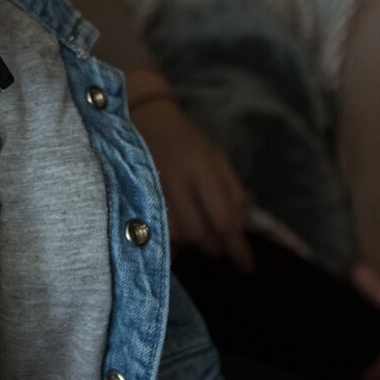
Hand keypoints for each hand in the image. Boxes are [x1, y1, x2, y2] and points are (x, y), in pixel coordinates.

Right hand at [133, 95, 253, 270]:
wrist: (141, 114)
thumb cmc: (183, 137)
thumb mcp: (215, 155)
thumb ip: (232, 190)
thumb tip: (244, 227)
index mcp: (200, 166)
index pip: (222, 218)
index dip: (236, 246)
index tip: (246, 265)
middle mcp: (174, 179)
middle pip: (199, 233)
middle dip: (213, 247)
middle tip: (220, 247)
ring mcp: (150, 189)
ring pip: (175, 237)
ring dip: (192, 246)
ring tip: (198, 238)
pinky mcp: (134, 196)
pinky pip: (154, 234)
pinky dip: (169, 242)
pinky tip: (176, 237)